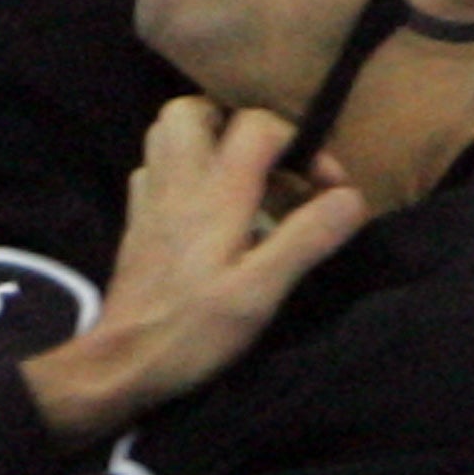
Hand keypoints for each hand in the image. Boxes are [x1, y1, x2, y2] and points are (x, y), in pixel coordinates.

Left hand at [21, 98, 365, 444]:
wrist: (121, 362)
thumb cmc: (193, 330)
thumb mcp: (261, 291)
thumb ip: (306, 238)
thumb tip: (352, 196)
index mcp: (213, 193)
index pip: (257, 126)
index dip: (302, 143)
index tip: (327, 186)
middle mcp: (176, 183)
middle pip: (192, 111)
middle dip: (237, 124)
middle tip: (272, 164)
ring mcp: (149, 201)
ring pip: (166, 136)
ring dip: (207, 142)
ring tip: (244, 179)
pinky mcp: (136, 224)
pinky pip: (155, 172)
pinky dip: (183, 174)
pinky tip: (207, 208)